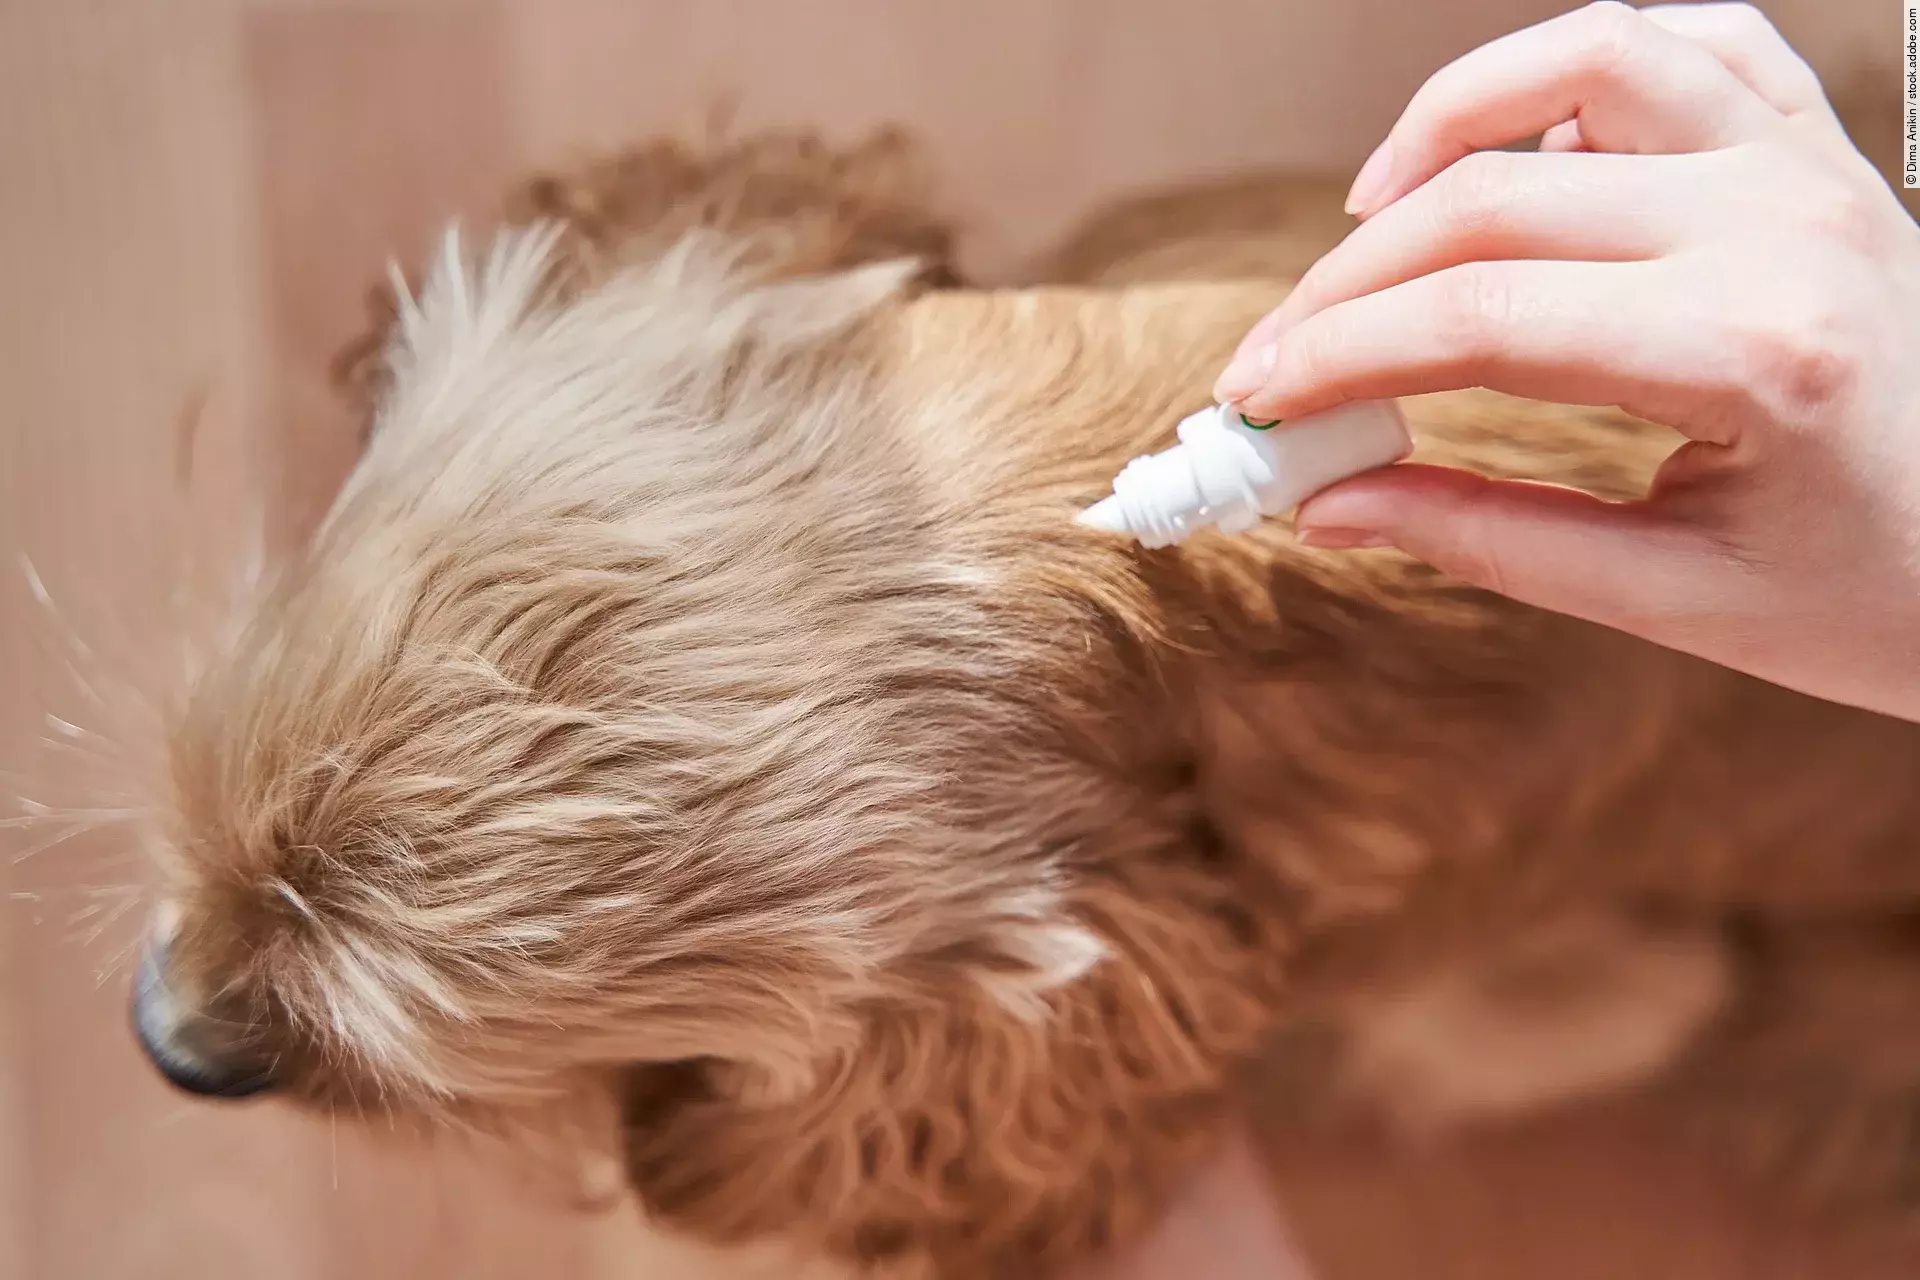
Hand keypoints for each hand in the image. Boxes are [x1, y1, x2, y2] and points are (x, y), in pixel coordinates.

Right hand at [1214, 2, 1919, 722]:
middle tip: (1276, 366)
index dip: (1331, 357)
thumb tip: (1327, 508)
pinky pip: (1695, 42)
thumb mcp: (1676, 599)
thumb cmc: (1884, 598)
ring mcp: (1809, 168)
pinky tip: (1522, 151)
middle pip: (1490, 201)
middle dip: (1348, 286)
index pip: (1474, 319)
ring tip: (1370, 215)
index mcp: (1751, 350)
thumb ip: (1485, 537)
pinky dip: (1581, 69)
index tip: (1250, 410)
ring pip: (1584, 62)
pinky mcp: (1823, 153)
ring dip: (1449, 126)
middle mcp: (1779, 226)